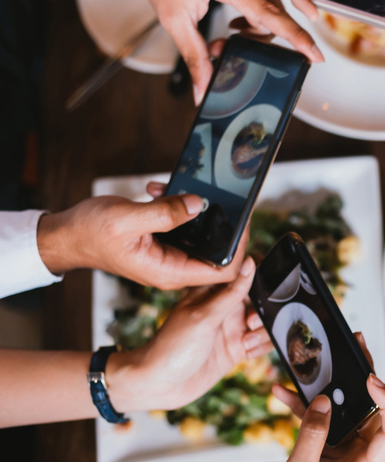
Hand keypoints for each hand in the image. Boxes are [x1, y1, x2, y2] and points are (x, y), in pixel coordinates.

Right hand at [37, 183, 247, 289]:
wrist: (64, 235)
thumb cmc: (89, 233)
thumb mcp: (127, 220)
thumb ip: (165, 213)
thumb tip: (198, 205)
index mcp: (170, 271)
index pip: (223, 272)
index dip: (239, 250)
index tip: (243, 223)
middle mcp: (174, 266)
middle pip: (217, 251)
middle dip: (220, 223)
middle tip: (220, 196)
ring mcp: (169, 254)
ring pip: (200, 234)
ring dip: (193, 208)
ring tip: (173, 188)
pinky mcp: (163, 240)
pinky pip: (182, 223)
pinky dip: (175, 203)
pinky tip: (158, 189)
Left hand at [108, 258, 271, 411]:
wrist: (158, 386)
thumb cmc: (172, 346)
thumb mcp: (203, 316)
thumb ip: (231, 292)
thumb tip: (250, 262)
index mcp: (214, 291)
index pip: (244, 273)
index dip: (260, 276)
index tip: (267, 287)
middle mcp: (226, 308)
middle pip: (260, 299)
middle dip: (265, 309)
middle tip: (250, 323)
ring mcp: (231, 329)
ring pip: (264, 322)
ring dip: (264, 331)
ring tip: (246, 341)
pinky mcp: (236, 350)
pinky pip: (262, 343)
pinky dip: (262, 346)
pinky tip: (248, 352)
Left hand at [128, 0, 322, 103]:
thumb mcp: (174, 19)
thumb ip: (195, 56)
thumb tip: (203, 89)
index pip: (271, 14)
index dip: (296, 38)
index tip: (315, 55)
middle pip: (273, 16)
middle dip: (256, 39)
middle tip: (223, 46)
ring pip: (271, 7)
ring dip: (256, 25)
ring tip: (229, 29)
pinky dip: (255, 10)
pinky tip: (236, 16)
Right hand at [260, 335, 384, 461]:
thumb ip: (312, 436)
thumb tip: (322, 402)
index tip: (370, 378)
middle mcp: (362, 458)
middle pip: (375, 410)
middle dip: (366, 377)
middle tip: (359, 348)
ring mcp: (345, 451)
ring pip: (348, 408)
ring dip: (334, 386)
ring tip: (331, 357)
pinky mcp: (326, 447)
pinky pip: (320, 419)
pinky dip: (303, 405)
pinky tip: (284, 392)